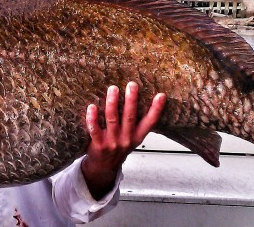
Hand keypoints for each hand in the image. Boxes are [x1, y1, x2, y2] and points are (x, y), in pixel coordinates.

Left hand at [81, 81, 165, 199]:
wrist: (103, 167)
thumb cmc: (118, 147)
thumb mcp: (132, 138)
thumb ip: (136, 122)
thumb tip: (137, 96)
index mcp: (137, 136)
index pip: (150, 122)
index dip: (156, 109)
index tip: (161, 95)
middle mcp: (126, 139)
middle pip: (130, 117)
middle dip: (131, 100)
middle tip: (132, 85)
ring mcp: (112, 142)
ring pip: (112, 120)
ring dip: (113, 103)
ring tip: (113, 89)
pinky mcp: (98, 145)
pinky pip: (95, 130)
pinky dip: (92, 118)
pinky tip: (92, 107)